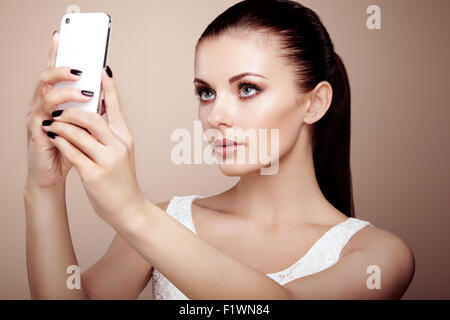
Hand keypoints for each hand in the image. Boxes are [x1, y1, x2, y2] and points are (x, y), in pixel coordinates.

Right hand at [25, 31, 105, 190]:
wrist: (53, 174)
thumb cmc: (67, 149)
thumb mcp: (82, 125)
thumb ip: (88, 110)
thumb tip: (105, 93)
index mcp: (53, 101)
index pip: (54, 73)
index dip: (55, 54)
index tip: (61, 36)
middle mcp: (41, 105)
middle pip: (46, 77)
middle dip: (62, 69)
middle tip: (79, 69)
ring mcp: (37, 117)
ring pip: (46, 95)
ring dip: (66, 91)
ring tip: (86, 94)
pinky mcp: (37, 133)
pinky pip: (45, 118)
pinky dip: (59, 114)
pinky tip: (70, 114)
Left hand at [40, 66, 145, 227]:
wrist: (128, 207)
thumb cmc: (121, 179)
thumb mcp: (121, 153)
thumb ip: (109, 133)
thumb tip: (94, 112)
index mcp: (125, 139)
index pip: (116, 108)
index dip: (109, 88)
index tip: (102, 70)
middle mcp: (118, 146)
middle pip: (93, 118)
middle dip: (72, 111)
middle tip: (58, 108)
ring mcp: (106, 160)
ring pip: (79, 133)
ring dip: (61, 125)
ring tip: (51, 122)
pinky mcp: (93, 174)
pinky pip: (71, 151)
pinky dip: (60, 141)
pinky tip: (53, 137)